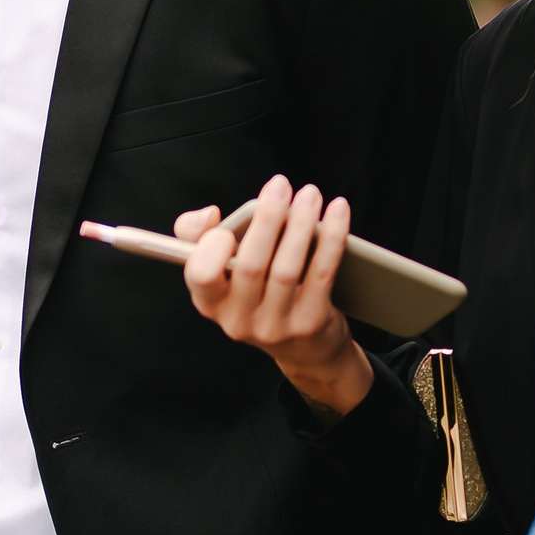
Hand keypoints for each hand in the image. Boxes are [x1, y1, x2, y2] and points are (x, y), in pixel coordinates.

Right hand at [177, 174, 372, 419]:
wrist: (304, 349)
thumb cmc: (258, 294)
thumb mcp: (223, 271)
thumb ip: (198, 236)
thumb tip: (207, 214)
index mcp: (210, 302)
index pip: (200, 275)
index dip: (210, 249)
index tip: (226, 226)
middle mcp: (238, 320)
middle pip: (250, 265)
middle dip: (266, 218)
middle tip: (280, 185)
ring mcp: (275, 327)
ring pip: (287, 268)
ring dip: (301, 223)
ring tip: (310, 194)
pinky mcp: (310, 324)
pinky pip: (321, 273)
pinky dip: (331, 237)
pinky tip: (336, 211)